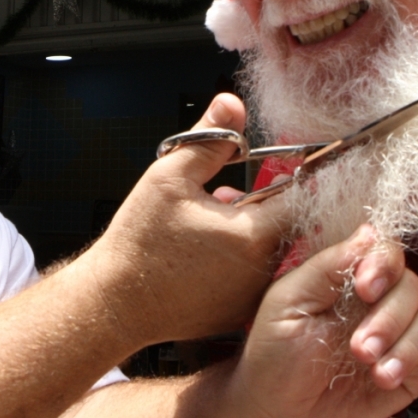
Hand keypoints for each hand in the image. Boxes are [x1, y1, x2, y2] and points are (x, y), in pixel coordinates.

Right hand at [73, 93, 292, 348]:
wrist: (115, 304)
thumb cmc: (139, 243)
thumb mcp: (169, 178)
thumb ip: (208, 140)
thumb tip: (231, 104)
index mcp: (253, 233)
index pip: (303, 195)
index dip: (295, 174)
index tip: (285, 165)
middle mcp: (263, 269)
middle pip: (287, 222)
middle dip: (265, 202)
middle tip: (229, 192)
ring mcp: (253, 296)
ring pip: (271, 250)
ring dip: (253, 229)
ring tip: (213, 219)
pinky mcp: (240, 313)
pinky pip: (255, 277)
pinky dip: (241, 259)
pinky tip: (208, 252)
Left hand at [216, 225, 417, 417]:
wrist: (280, 412)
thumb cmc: (274, 355)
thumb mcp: (289, 304)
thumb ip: (327, 268)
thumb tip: (368, 232)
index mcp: (347, 278)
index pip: (384, 252)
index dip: (383, 265)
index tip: (366, 289)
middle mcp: (379, 300)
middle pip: (412, 287)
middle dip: (389, 320)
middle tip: (359, 350)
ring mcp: (400, 332)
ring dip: (410, 346)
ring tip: (378, 374)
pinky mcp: (416, 365)